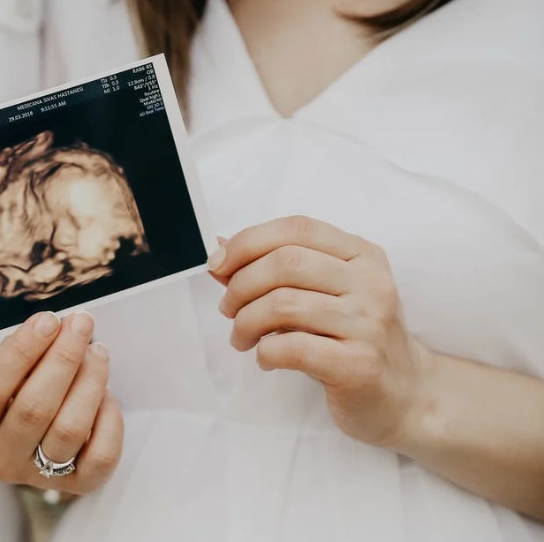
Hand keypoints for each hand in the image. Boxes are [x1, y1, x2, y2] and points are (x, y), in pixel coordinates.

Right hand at [0, 312, 122, 494]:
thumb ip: (22, 352)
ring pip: (69, 429)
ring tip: (97, 352)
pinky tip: (106, 393)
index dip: (22, 350)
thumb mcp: (6, 374)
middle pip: (33, 408)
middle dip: (63, 358)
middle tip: (81, 324)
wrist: (37, 442)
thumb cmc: (19, 395)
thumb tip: (55, 327)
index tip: (48, 320)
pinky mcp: (76, 485)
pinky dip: (108, 419)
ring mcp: (37, 475)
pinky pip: (100, 454)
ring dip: (89, 381)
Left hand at [209, 216, 429, 448]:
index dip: (247, 242)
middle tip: (229, 309)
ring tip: (242, 337)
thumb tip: (219, 245)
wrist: (408, 396)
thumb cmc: (354, 340)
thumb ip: (275, 268)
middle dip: (240, 285)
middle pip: (285, 263)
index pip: (296, 229)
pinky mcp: (360, 365)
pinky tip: (265, 358)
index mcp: (362, 255)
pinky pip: (293, 347)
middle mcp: (371, 283)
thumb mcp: (323, 293)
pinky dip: (265, 352)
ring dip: (246, 322)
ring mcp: (369, 324)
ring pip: (283, 304)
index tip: (218, 264)